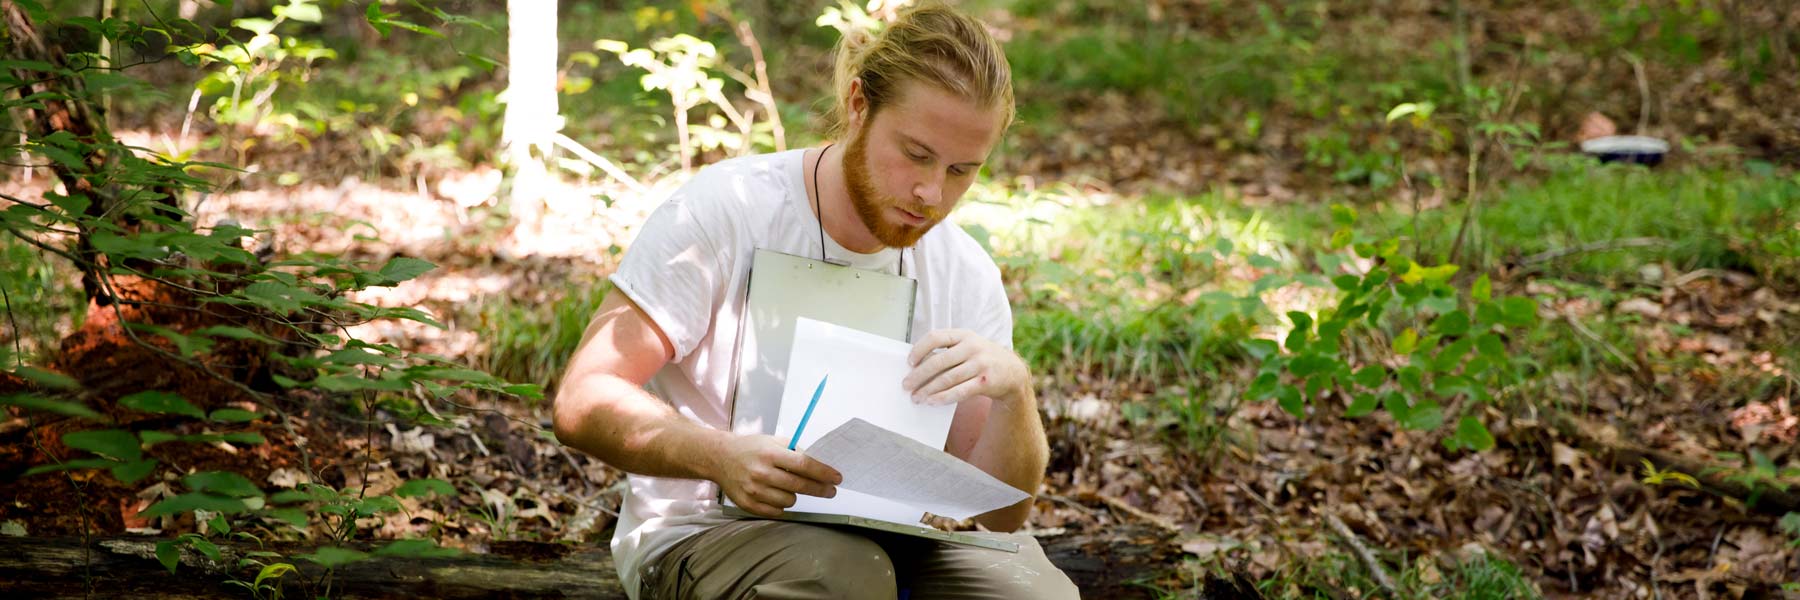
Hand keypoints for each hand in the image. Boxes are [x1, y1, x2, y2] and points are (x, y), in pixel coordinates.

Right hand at [713, 434, 841, 516]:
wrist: (720, 458)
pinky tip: (776, 494)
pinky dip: (781, 505)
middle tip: (830, 491)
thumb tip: (819, 464)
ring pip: (789, 501)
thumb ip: (795, 451)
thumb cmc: (751, 448)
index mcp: (770, 454)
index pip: (804, 465)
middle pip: (800, 485)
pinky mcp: (748, 504)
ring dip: (794, 495)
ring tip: (786, 486)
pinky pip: (776, 511)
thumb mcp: (773, 441)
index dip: (824, 473)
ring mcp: (754, 490)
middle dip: (820, 489)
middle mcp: (762, 472)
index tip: (837, 478)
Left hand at [902, 329, 1029, 406]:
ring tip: (916, 398)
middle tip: (906, 385)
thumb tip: (917, 366)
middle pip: (938, 361)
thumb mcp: (968, 346)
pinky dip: (943, 398)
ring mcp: (980, 364)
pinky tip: (932, 402)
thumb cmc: (981, 358)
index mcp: (964, 335)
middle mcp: (972, 347)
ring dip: (928, 390)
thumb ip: (947, 351)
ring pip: (947, 379)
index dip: (919, 349)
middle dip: (919, 375)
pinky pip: (959, 391)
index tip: (909, 362)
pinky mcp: (985, 382)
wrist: (1012, 371)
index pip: (936, 337)